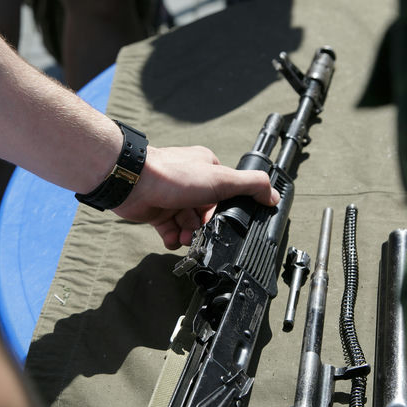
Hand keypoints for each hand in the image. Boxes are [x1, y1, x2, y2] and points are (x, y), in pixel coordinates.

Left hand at [112, 145, 279, 248]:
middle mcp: (191, 181)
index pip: (226, 194)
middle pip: (207, 213)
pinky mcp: (157, 211)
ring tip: (183, 237)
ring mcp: (173, 197)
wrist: (133, 182)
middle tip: (199, 232)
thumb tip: (274, 196)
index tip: (220, 222)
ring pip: (189, 224)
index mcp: (208, 168)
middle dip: (204, 227)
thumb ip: (250, 186)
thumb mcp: (221, 179)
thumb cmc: (174, 175)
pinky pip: (171, 230)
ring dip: (189, 235)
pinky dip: (173, 238)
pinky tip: (172, 238)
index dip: (224, 212)